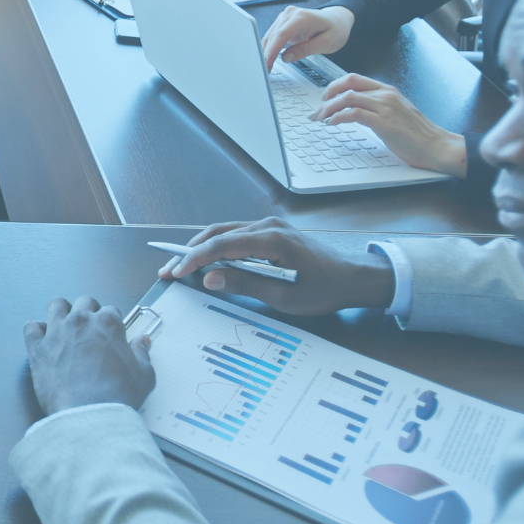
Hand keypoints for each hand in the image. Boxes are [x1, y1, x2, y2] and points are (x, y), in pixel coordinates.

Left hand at [21, 296, 153, 420]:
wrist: (90, 413)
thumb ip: (142, 354)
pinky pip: (31, 328)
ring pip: (56, 305)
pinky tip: (43, 340)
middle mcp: (81, 321)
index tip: (110, 334)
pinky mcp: (38, 348)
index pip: (111, 310)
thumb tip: (142, 343)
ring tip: (66, 327)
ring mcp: (57, 331)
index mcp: (108, 323)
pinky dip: (36, 331)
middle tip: (90, 330)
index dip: (111, 323)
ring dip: (62, 312)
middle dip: (88, 312)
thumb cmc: (117, 395)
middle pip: (84, 302)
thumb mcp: (144, 375)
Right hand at [157, 218, 394, 313]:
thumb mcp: (284, 296)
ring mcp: (270, 226)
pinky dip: (217, 246)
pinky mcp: (272, 232)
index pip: (221, 245)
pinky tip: (208, 260)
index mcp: (270, 240)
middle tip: (168, 269)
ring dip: (201, 248)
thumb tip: (210, 278)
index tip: (176, 272)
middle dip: (190, 252)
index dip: (194, 259)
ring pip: (224, 231)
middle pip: (217, 234)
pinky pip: (237, 235)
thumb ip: (245, 284)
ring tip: (181, 265)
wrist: (354, 277)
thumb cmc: (324, 289)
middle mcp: (267, 226)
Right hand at [261, 5, 353, 69]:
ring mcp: (285, 17)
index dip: (272, 50)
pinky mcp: (282, 23)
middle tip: (264, 72)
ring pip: (269, 36)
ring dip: (265, 52)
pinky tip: (268, 59)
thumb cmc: (336, 29)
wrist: (337, 19)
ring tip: (265, 68)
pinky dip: (269, 48)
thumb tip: (286, 57)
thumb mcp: (327, 43)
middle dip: (266, 54)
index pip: (281, 34)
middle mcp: (290, 14)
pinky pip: (272, 36)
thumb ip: (306, 50)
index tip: (266, 64)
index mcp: (302, 17)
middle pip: (272, 36)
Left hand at [312, 74, 468, 175]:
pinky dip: (338, 117)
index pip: (354, 79)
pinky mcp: (385, 123)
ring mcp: (386, 107)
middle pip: (347, 84)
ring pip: (348, 98)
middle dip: (327, 95)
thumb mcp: (395, 113)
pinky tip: (332, 123)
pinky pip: (354, 114)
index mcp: (388, 91)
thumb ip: (377, 108)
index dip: (334, 86)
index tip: (324, 97)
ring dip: (328, 108)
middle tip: (317, 109)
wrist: (437, 146)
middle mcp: (386, 95)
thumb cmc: (417, 134)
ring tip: (320, 118)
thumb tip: (354, 111)